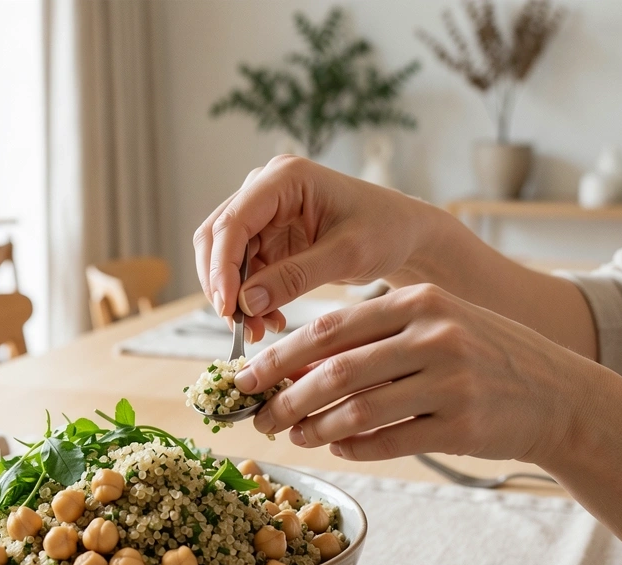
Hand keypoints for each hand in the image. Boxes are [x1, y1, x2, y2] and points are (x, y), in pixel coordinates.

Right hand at [193, 155, 434, 340]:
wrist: (404, 233)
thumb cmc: (386, 230)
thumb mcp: (346, 255)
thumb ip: (295, 277)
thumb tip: (245, 303)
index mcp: (284, 178)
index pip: (233, 222)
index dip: (221, 267)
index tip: (228, 309)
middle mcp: (264, 188)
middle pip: (217, 238)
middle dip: (223, 286)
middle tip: (240, 327)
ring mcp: (262, 212)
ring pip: (224, 258)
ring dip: (235, 297)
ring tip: (260, 330)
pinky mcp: (266, 236)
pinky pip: (243, 271)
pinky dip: (250, 298)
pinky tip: (270, 320)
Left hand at [233, 284, 596, 464]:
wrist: (558, 394)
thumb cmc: (480, 357)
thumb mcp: (433, 328)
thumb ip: (371, 341)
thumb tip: (293, 369)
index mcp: (418, 302)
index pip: (330, 328)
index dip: (280, 356)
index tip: (246, 377)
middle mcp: (435, 336)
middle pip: (337, 371)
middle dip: (286, 398)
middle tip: (260, 418)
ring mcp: (451, 382)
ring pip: (358, 411)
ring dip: (315, 428)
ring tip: (294, 435)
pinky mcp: (462, 425)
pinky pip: (389, 442)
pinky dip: (354, 448)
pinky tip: (338, 448)